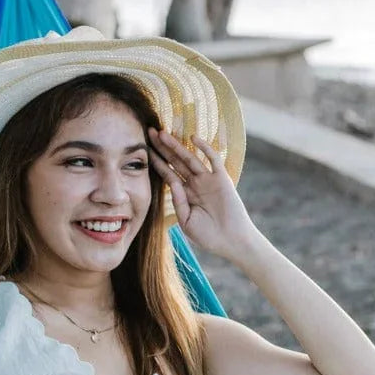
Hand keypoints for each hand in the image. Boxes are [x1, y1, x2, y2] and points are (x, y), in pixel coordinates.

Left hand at [148, 126, 262, 262]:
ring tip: (162, 133)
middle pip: (175, 162)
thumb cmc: (209, 236)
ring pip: (189, 158)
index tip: (143, 150)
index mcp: (185, 194)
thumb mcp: (186, 221)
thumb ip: (178, 202)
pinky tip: (193, 138)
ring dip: (176, 146)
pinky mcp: (222, 178)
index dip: (156, 161)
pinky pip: (213, 159)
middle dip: (162, 148)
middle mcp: (195, 184)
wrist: (232, 241)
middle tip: (149, 132)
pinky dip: (205, 148)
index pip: (167, 173)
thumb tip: (172, 182)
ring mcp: (208, 180)